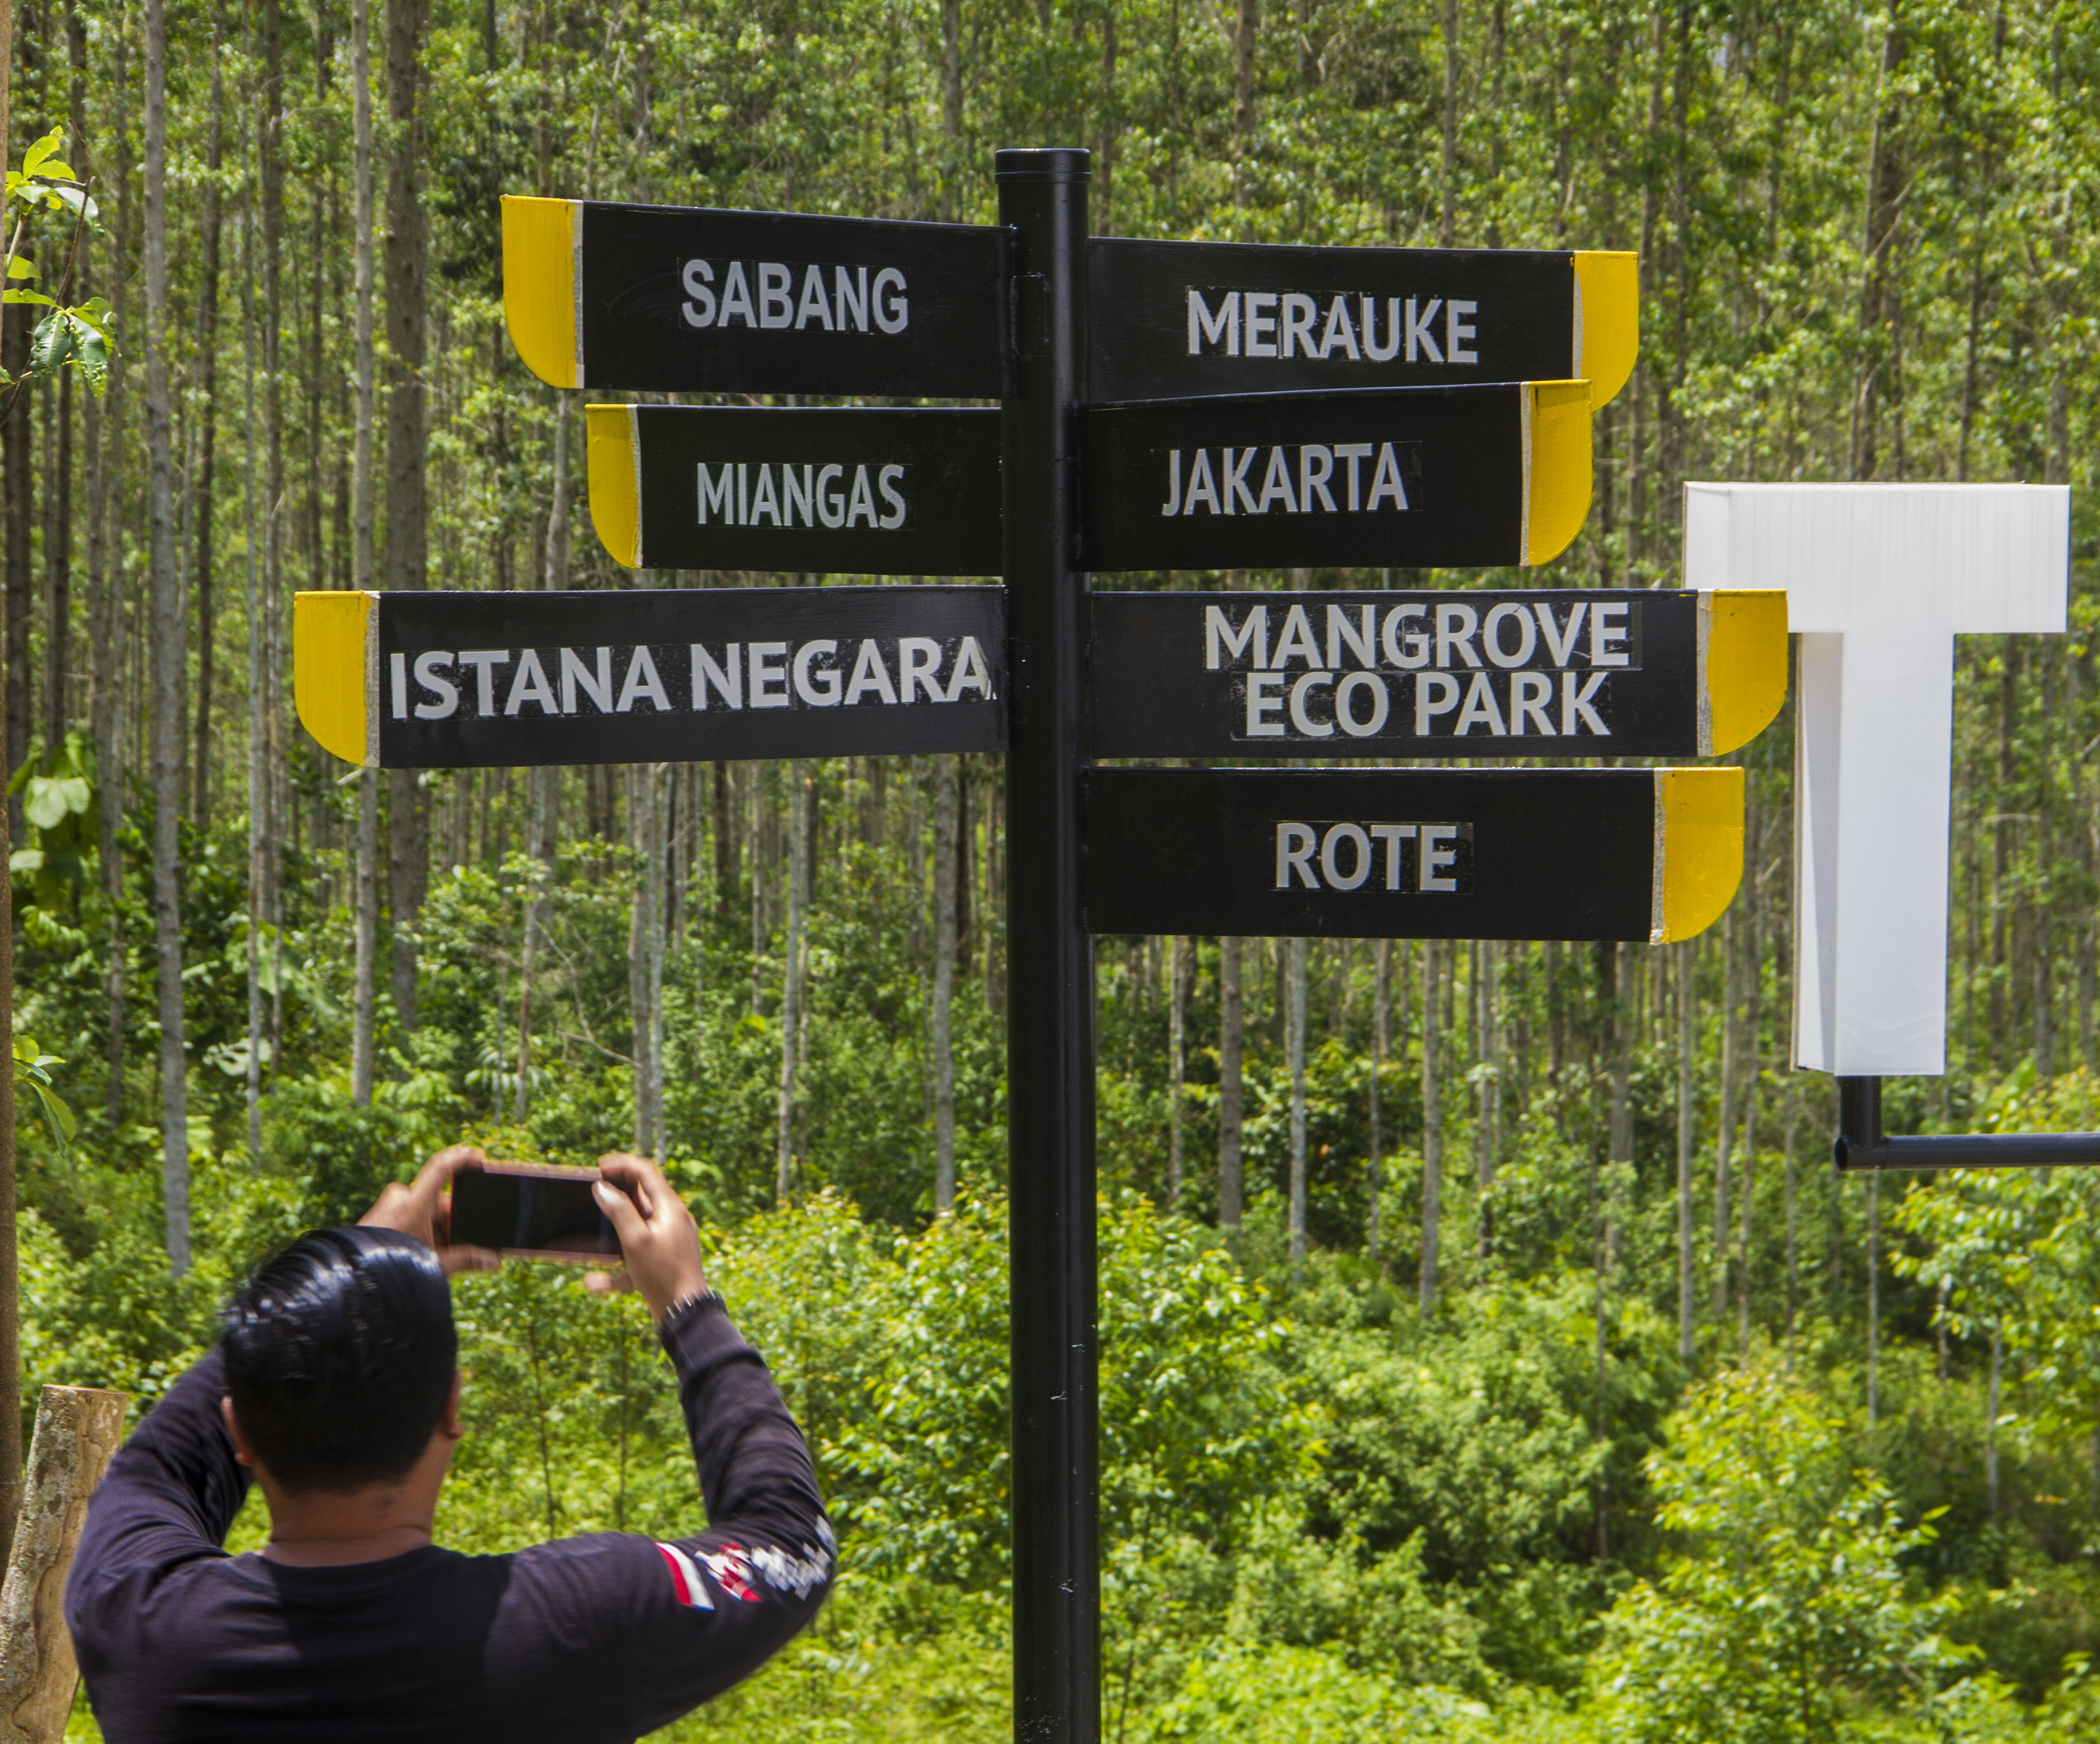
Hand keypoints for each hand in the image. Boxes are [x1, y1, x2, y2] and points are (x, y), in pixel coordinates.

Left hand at [359, 1144, 501, 1277]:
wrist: (353, 1279)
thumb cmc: (391, 1267)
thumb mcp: (434, 1262)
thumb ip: (466, 1260)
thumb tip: (494, 1262)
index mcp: (414, 1203)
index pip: (441, 1167)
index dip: (462, 1158)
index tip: (479, 1156)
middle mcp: (400, 1199)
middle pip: (437, 1199)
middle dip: (452, 1218)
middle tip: (462, 1239)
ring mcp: (388, 1206)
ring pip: (423, 1210)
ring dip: (437, 1228)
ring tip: (440, 1253)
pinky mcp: (380, 1215)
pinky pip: (409, 1215)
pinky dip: (422, 1229)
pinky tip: (424, 1251)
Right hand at [585, 1153, 707, 1322]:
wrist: (686, 1312)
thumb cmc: (662, 1274)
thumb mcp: (635, 1240)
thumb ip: (619, 1211)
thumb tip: (602, 1187)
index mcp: (670, 1207)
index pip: (646, 1172)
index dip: (622, 1164)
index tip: (599, 1166)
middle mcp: (672, 1219)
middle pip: (642, 1196)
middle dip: (616, 1194)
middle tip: (593, 1194)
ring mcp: (670, 1238)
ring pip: (636, 1227)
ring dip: (613, 1232)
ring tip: (591, 1234)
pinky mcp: (665, 1258)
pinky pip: (637, 1253)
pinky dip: (617, 1265)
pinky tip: (595, 1282)